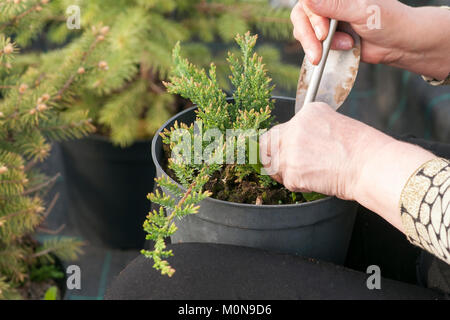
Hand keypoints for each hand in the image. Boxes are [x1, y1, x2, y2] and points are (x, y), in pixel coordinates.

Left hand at [260, 102, 435, 230]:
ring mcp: (290, 150)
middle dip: (271, 155)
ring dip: (284, 172)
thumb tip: (300, 142)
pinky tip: (316, 181)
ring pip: (273, 164)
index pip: (280, 128)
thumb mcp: (335, 124)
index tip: (284, 150)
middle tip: (284, 166)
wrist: (370, 166)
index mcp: (307, 113)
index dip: (281, 142)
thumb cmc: (362, 149)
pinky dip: (298, 185)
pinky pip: (287, 181)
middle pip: (266, 143)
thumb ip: (312, 129)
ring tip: (306, 174)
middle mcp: (294, 128)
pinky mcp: (292, 172)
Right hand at [291, 0, 449, 79]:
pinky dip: (323, 49)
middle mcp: (329, 3)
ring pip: (304, 30)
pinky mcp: (327, 37)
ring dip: (318, 44)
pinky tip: (343, 48)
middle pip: (302, 15)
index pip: (309, 0)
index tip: (322, 33)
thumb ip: (335, 5)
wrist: (399, 44)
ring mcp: (326, 20)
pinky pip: (312, 43)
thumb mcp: (361, 10)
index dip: (312, 16)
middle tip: (319, 52)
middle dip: (309, 36)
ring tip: (344, 45)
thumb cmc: (388, 20)